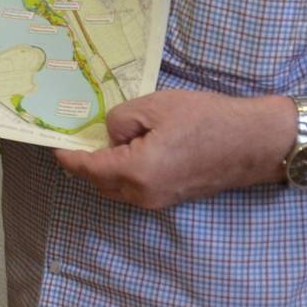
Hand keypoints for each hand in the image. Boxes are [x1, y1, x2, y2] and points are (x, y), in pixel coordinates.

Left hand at [54, 90, 291, 208]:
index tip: (53, 146)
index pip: (88, 168)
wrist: (253, 142)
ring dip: (103, 171)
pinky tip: (125, 151)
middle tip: (73, 141)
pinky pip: (134, 189)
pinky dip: (122, 174)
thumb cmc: (207, 120)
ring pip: (117, 188)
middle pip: (99, 183)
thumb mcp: (155, 106)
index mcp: (136, 172)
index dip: (69, 156)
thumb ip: (121, 120)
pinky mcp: (171, 197)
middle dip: (83, 165)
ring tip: (97, 143)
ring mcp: (159, 201)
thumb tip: (110, 136)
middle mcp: (143, 194)